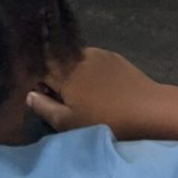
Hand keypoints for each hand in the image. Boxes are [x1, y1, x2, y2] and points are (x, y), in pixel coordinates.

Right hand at [26, 47, 161, 135]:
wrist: (147, 108)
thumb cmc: (105, 120)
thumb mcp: (69, 123)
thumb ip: (45, 107)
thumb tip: (30, 94)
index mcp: (64, 72)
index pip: (40, 67)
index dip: (37, 79)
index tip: (42, 94)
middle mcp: (77, 57)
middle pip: (56, 60)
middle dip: (53, 74)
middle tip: (61, 96)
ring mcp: (97, 53)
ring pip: (73, 58)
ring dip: (70, 71)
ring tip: (79, 92)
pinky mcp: (113, 56)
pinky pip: (91, 58)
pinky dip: (86, 68)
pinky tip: (96, 85)